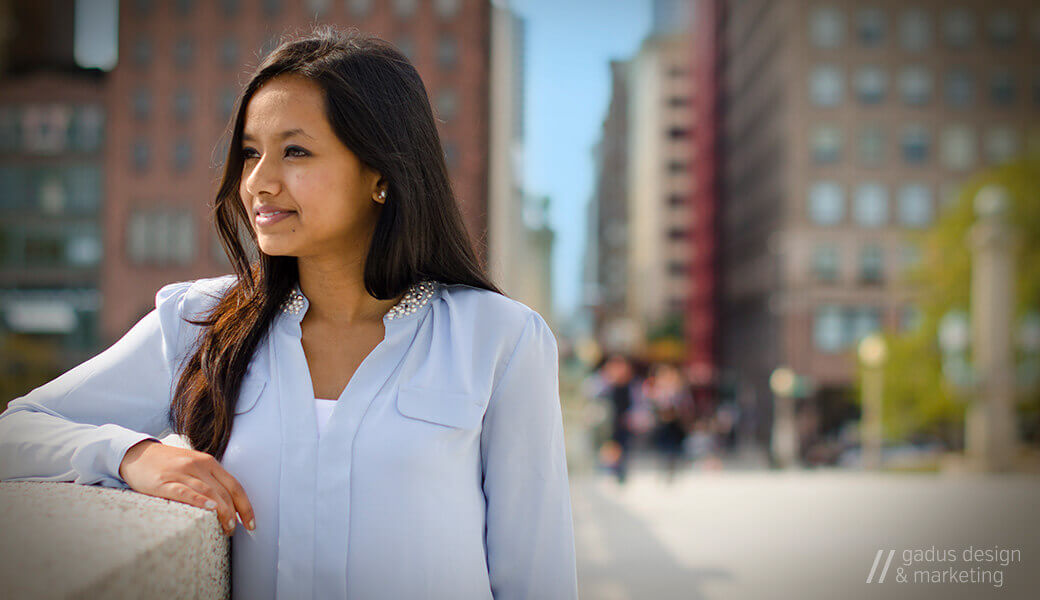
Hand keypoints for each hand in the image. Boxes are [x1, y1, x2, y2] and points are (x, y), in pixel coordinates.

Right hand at [119, 439, 254, 535]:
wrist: (137, 454)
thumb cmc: (169, 464)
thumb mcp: (194, 466)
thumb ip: (210, 480)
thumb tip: (229, 505)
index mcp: (209, 462)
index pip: (234, 485)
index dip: (245, 505)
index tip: (251, 523)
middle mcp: (198, 466)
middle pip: (223, 492)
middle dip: (233, 513)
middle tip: (234, 530)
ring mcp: (181, 473)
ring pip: (209, 493)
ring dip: (222, 511)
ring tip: (227, 527)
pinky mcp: (164, 482)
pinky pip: (185, 491)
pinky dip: (199, 501)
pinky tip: (209, 510)